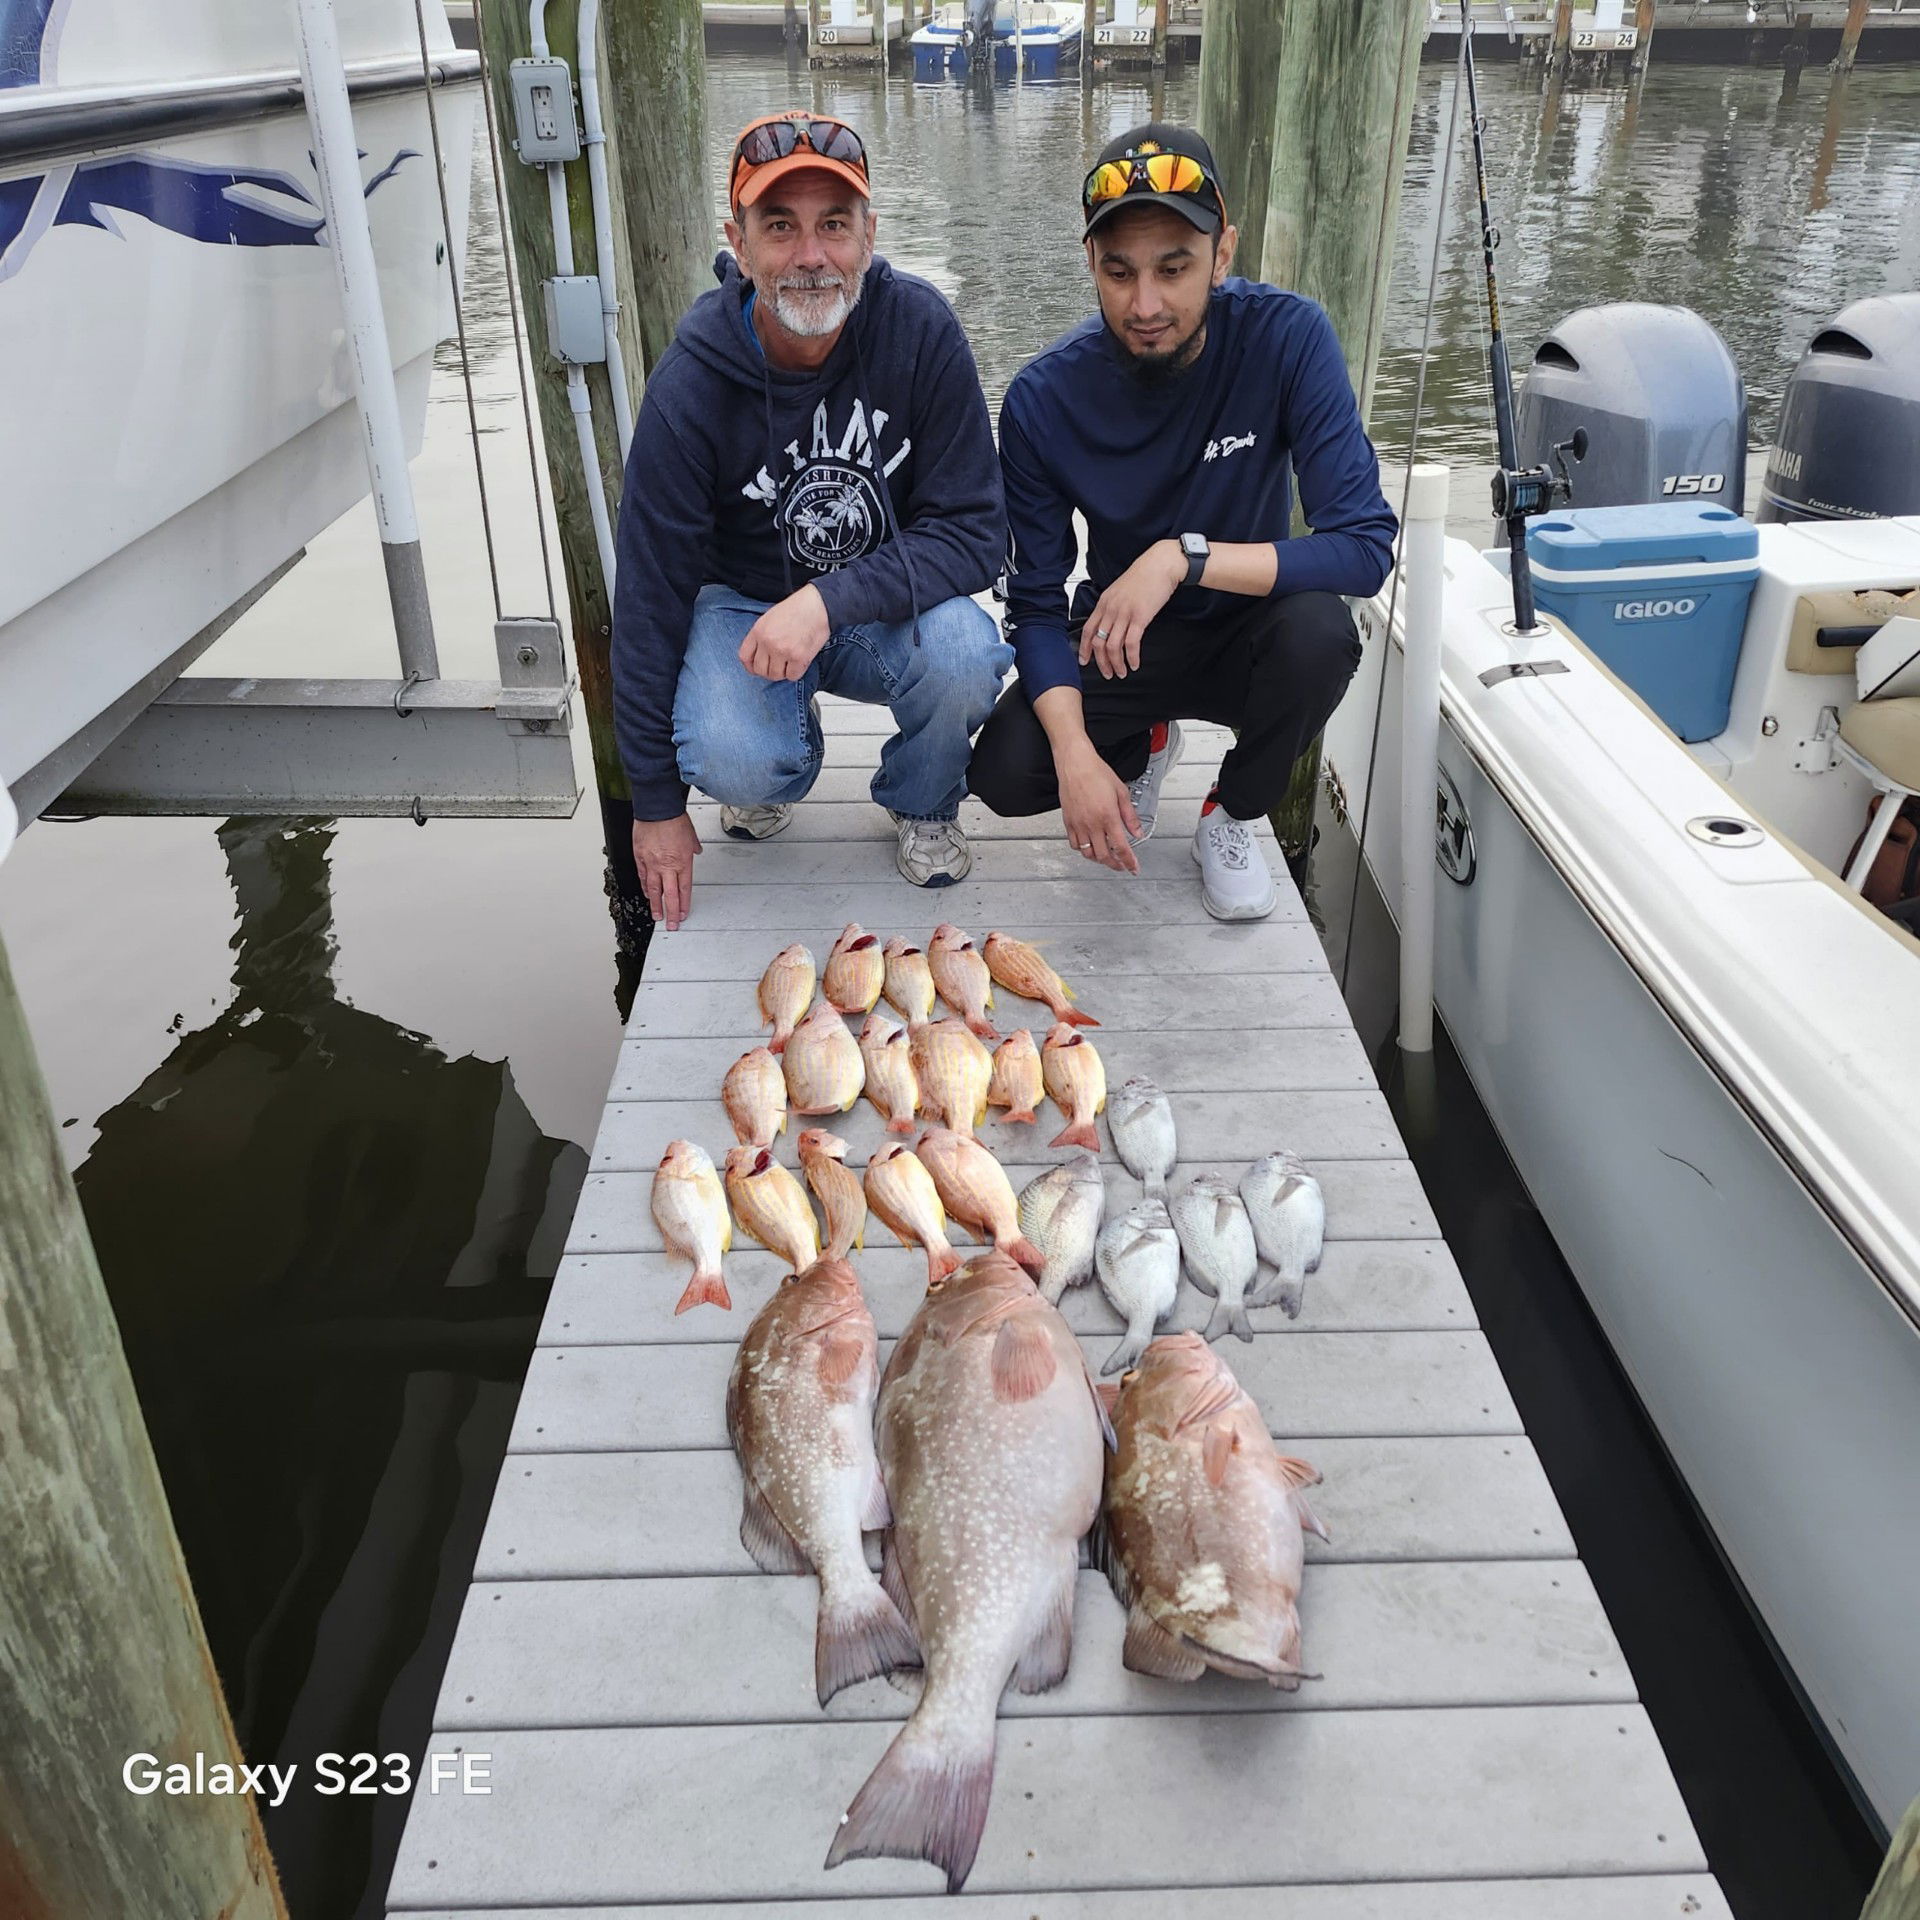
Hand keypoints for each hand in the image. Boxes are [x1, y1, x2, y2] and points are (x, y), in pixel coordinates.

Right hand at [632, 812, 700, 931]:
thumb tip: (695, 852)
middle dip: (671, 912)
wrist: (657, 809)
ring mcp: (652, 863)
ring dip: (656, 905)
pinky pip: (642, 876)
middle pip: (670, 895)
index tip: (683, 915)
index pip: (685, 890)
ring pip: (653, 890)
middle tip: (671, 925)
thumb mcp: (691, 836)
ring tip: (657, 916)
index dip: (684, 905)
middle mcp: (667, 866)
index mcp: (683, 862)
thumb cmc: (674, 819)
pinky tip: (646, 895)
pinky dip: (645, 887)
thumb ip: (693, 848)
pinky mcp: (640, 857)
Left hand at [739, 583, 829, 681]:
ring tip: (788, 663)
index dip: (750, 666)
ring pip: (775, 675)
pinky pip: (792, 676)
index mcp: (758, 631)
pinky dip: (795, 673)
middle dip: (767, 671)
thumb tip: (759, 656)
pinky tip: (798, 663)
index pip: (745, 657)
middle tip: (776, 666)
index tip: (756, 668)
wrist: (817, 606)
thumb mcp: (769, 618)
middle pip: (760, 669)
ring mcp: (783, 651)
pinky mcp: (798, 658)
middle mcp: (768, 642)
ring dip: (782, 672)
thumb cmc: (796, 609)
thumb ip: (761, 637)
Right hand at [1056, 739, 1140, 874]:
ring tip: (1107, 858)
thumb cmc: (1096, 773)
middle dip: (1115, 865)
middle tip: (1122, 865)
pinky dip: (1084, 850)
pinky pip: (1075, 844)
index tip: (1133, 868)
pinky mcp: (1068, 822)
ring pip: (1088, 854)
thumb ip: (1130, 816)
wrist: (1075, 764)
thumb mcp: (1121, 792)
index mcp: (1108, 816)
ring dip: (1099, 860)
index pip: (1121, 848)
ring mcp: (1078, 824)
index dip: (1129, 861)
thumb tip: (1138, 832)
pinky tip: (1090, 847)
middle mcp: (1092, 823)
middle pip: (1104, 856)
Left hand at [1079, 539, 1183, 680]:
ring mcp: (1124, 613)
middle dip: (1101, 662)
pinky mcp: (1140, 617)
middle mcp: (1111, 609)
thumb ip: (1112, 606)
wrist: (1160, 565)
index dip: (1084, 648)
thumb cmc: (1144, 576)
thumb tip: (1110, 623)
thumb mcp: (1120, 590)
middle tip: (1107, 673)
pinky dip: (1131, 657)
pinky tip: (1135, 663)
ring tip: (1122, 672)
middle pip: (1098, 642)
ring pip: (1113, 646)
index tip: (1084, 661)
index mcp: (1104, 602)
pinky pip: (1131, 643)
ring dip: (1116, 664)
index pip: (1088, 629)